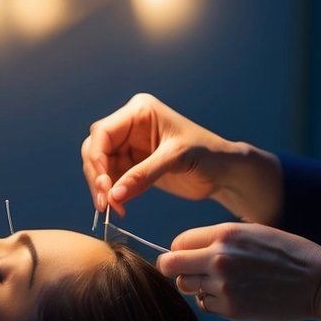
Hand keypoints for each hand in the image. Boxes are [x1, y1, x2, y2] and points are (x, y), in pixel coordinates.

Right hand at [81, 93, 283, 221]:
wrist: (225, 171)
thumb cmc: (208, 155)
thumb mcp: (176, 159)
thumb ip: (142, 175)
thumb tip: (112, 196)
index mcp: (139, 111)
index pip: (102, 133)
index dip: (97, 160)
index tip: (104, 186)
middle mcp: (129, 125)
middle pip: (95, 149)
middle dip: (97, 176)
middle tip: (104, 202)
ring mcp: (129, 145)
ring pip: (99, 166)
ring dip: (102, 188)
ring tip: (112, 208)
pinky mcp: (132, 164)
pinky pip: (111, 178)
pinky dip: (111, 193)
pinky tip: (119, 206)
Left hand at [156, 222, 320, 320]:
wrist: (318, 281)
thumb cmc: (285, 253)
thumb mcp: (250, 232)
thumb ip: (216, 239)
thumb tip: (183, 250)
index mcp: (224, 235)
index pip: (177, 243)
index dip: (181, 250)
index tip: (190, 255)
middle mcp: (218, 259)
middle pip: (169, 266)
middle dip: (174, 269)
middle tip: (188, 272)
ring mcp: (223, 286)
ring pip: (186, 287)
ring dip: (197, 286)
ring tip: (222, 282)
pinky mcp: (232, 309)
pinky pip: (204, 305)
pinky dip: (212, 302)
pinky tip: (234, 295)